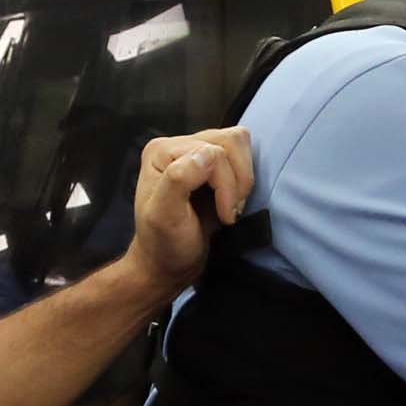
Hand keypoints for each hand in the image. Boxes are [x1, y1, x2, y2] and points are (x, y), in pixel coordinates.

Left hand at [118, 126, 252, 294]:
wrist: (169, 263)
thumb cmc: (165, 245)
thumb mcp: (164, 217)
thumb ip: (179, 180)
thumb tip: (206, 153)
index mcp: (161, 152)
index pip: (213, 151)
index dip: (225, 185)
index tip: (224, 217)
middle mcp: (177, 145)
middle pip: (230, 142)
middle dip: (237, 181)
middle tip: (229, 211)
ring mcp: (196, 151)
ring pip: (239, 144)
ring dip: (242, 179)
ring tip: (230, 206)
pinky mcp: (212, 163)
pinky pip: (242, 155)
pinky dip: (243, 179)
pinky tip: (231, 201)